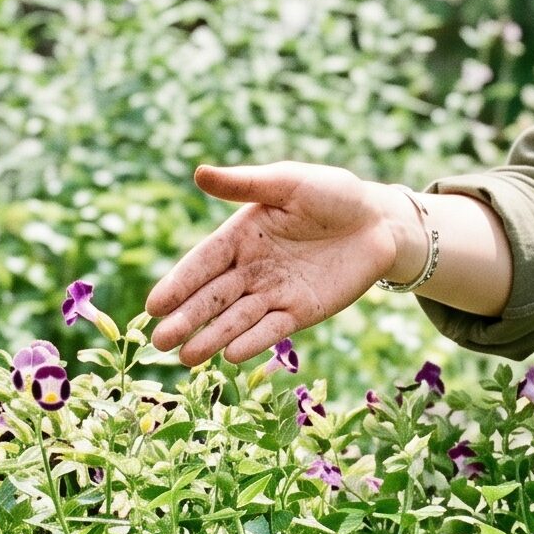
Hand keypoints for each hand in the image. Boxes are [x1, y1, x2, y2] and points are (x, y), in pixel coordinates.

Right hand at [143, 162, 416, 365]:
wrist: (379, 222)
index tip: (154, 305)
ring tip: (186, 359)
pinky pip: (273, 329)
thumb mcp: (289, 182)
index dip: (179, 283)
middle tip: (159, 342)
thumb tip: (199, 173)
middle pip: (213, 297)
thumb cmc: (332, 193)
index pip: (203, 263)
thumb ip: (246, 184)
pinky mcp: (301, 312)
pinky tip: (230, 355)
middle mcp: (251, 268)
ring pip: (237, 319)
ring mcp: (274, 292)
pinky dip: (253, 342)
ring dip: (212, 337)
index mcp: (241, 236)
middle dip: (187, 319)